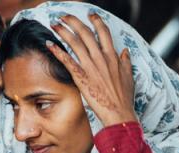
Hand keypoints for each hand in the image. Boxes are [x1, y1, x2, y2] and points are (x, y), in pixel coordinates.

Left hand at [48, 13, 136, 127]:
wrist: (118, 112)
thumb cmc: (124, 97)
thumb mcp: (129, 76)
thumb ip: (125, 62)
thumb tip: (125, 51)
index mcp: (112, 56)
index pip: (103, 32)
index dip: (96, 21)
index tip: (90, 15)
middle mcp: (100, 57)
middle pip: (85, 33)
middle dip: (73, 21)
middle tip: (65, 16)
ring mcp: (90, 66)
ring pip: (75, 42)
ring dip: (63, 31)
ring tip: (55, 23)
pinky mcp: (81, 77)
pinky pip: (67, 60)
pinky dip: (57, 51)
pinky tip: (49, 44)